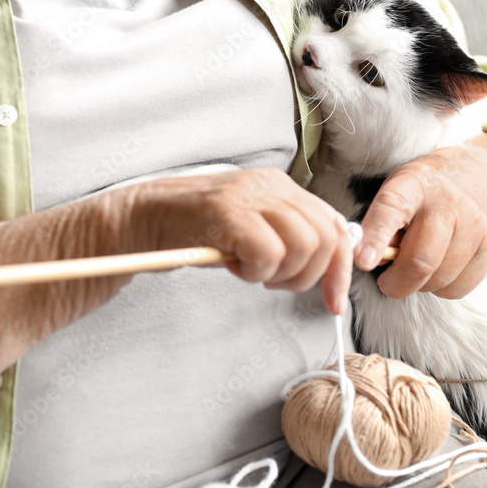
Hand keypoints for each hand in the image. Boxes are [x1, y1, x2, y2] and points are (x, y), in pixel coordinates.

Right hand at [132, 167, 352, 314]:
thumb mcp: (254, 228)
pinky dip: (254, 272)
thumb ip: (290, 237)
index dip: (340, 269)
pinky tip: (232, 265)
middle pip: (326, 239)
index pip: (336, 226)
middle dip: (308, 276)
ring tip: (248, 269)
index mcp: (283, 186)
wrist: (146, 217)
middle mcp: (272, 185)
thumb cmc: (199, 230)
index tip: (334, 302)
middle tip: (273, 282)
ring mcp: (250, 196)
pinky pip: (269, 255)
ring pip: (303, 247)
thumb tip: (332, 267)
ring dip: (279, 274)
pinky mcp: (229, 213)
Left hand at [354, 133, 486, 298]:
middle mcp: (448, 202)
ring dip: (421, 285)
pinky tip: (441, 268)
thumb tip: (371, 261)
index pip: (391, 210)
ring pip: (440, 280)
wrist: (480, 174)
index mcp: (414, 184)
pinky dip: (443, 288)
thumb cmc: (428, 189)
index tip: (363, 261)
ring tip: (419, 266)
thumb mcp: (398, 190)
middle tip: (388, 282)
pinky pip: (459, 288)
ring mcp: (474, 225)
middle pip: (420, 260)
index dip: (375, 238)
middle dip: (396, 283)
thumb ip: (381, 224)